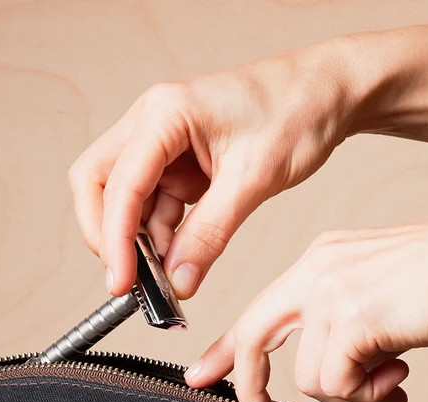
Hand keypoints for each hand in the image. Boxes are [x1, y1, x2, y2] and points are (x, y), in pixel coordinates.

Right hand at [67, 42, 360, 299]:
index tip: (122, 283)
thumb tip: (178, 280)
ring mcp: (163, 145)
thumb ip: (209, 234)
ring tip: (165, 279)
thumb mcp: (253, 180)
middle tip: (130, 280)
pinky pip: (154, 208)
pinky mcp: (178, 165)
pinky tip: (179, 260)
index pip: (118, 184)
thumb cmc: (297, 111)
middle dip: (107, 235)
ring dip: (138, 243)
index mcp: (164, 113)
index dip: (113, 239)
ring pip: (124, 202)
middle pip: (98, 185)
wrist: (329, 93)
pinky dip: (161, 239)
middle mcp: (153, 124)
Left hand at [187, 213, 427, 401]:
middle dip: (250, 386)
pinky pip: (334, 385)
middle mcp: (317, 269)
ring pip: (307, 379)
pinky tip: (399, 379)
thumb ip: (345, 327)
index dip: (226, 348)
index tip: (201, 374)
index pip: (258, 309)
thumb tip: (333, 378)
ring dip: (349, 397)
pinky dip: (366, 396)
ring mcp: (331, 292)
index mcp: (321, 260)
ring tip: (391, 383)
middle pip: (253, 338)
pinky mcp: (351, 319)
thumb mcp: (380, 298)